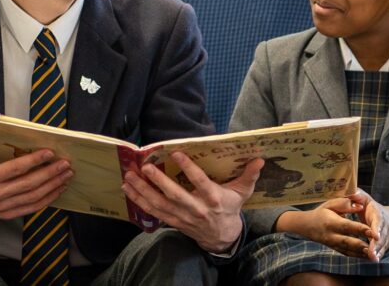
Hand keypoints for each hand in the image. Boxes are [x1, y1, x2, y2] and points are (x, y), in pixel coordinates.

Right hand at [0, 133, 72, 230]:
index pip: (14, 169)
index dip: (33, 161)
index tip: (48, 153)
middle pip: (29, 184)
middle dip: (50, 173)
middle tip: (65, 163)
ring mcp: (4, 206)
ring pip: (33, 197)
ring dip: (53, 185)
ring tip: (66, 175)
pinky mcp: (8, 214)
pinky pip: (31, 208)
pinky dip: (47, 200)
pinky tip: (57, 190)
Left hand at [122, 152, 263, 253]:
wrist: (222, 236)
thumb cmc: (230, 208)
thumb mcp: (242, 192)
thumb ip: (249, 175)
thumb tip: (260, 158)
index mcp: (213, 199)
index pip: (199, 182)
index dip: (188, 168)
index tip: (175, 153)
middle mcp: (196, 209)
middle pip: (175, 196)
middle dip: (158, 182)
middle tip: (145, 167)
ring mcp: (182, 217)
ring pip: (159, 204)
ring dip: (142, 191)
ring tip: (129, 177)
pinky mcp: (173, 222)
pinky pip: (153, 212)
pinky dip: (139, 201)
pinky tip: (128, 189)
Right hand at [273, 198, 369, 257]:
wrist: (306, 225)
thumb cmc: (321, 212)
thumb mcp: (330, 204)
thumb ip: (345, 204)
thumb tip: (360, 206)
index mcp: (331, 222)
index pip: (348, 226)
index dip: (361, 229)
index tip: (373, 231)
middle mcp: (331, 235)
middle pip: (349, 242)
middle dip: (363, 245)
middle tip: (375, 248)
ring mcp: (332, 244)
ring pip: (348, 250)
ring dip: (361, 254)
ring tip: (374, 255)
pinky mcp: (334, 248)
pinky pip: (347, 254)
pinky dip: (357, 256)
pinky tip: (367, 257)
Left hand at [347, 189, 388, 261]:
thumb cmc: (371, 207)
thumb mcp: (365, 198)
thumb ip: (357, 195)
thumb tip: (351, 191)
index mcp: (377, 213)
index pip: (378, 221)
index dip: (377, 228)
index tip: (375, 235)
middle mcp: (383, 226)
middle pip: (381, 235)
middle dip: (376, 244)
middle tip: (371, 252)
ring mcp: (384, 236)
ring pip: (381, 244)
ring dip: (377, 251)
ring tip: (372, 258)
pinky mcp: (383, 243)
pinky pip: (381, 250)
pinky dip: (378, 255)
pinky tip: (374, 260)